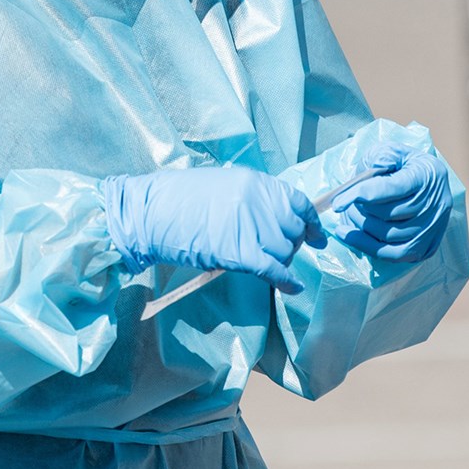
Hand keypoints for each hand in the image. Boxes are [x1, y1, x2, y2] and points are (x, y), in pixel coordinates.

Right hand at [102, 166, 324, 291]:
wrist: (151, 212)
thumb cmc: (179, 199)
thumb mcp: (223, 186)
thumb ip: (251, 198)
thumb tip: (274, 218)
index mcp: (255, 181)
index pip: (298, 202)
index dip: (311, 222)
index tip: (318, 236)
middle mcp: (258, 201)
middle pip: (292, 230)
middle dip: (292, 244)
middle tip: (281, 253)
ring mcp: (250, 226)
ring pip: (284, 250)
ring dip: (282, 261)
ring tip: (269, 266)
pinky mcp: (239, 252)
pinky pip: (274, 269)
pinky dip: (286, 281)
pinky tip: (292, 287)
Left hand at [329, 147, 451, 263]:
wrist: (431, 183)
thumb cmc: (406, 165)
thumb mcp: (394, 151)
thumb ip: (380, 157)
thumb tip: (367, 174)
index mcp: (427, 175)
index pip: (391, 188)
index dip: (361, 194)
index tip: (338, 202)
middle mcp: (435, 204)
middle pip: (389, 214)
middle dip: (360, 211)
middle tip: (345, 206)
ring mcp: (433, 228)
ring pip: (390, 236)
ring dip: (362, 229)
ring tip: (348, 217)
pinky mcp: (427, 246)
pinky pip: (395, 254)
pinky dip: (371, 247)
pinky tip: (353, 237)